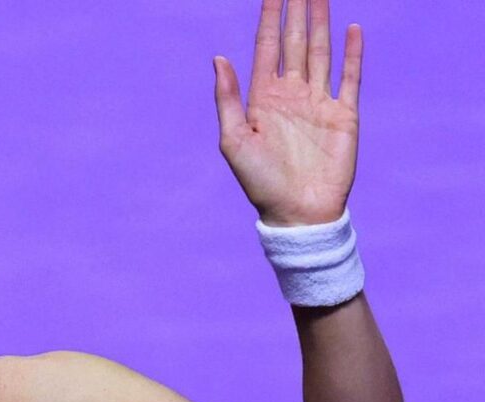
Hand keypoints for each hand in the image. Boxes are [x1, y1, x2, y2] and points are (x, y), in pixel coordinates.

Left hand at [214, 0, 362, 225]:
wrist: (297, 213)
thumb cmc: (259, 182)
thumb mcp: (233, 140)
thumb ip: (227, 98)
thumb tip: (218, 58)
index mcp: (262, 99)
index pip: (267, 48)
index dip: (268, 19)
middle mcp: (291, 94)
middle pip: (295, 43)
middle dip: (296, 12)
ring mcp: (318, 102)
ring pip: (320, 52)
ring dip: (321, 24)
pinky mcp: (344, 115)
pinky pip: (349, 77)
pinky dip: (352, 53)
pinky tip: (352, 28)